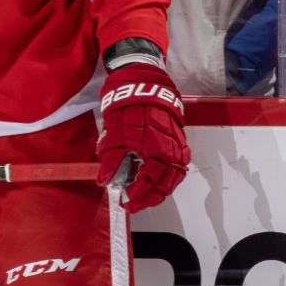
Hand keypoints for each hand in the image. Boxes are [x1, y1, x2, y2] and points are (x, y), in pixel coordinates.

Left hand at [96, 61, 188, 211]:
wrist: (142, 79)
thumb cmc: (127, 104)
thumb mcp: (113, 131)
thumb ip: (111, 159)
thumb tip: (106, 181)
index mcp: (155, 145)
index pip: (150, 178)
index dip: (139, 194)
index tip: (126, 201)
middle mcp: (171, 146)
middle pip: (165, 182)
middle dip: (150, 197)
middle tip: (133, 205)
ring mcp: (177, 143)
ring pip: (175, 175)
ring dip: (160, 190)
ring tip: (145, 198)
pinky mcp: (178, 138)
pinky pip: (178, 164)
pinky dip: (169, 177)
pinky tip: (158, 182)